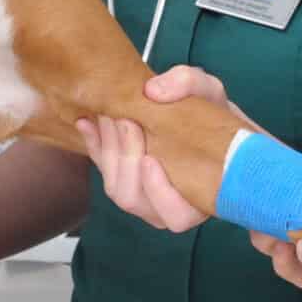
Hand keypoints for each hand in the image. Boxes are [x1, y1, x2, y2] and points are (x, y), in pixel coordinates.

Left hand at [75, 66, 242, 233]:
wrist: (201, 117)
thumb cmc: (214, 114)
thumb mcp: (211, 92)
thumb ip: (188, 84)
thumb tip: (152, 91)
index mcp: (199, 198)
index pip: (177, 217)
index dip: (160, 194)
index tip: (150, 160)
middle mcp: (168, 206)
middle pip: (135, 198)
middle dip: (126, 157)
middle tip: (126, 119)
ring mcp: (142, 195)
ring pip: (115, 187)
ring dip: (108, 150)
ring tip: (110, 116)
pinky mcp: (122, 178)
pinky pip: (103, 170)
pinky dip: (93, 144)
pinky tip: (86, 121)